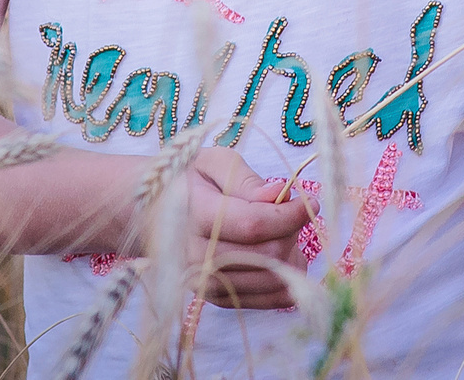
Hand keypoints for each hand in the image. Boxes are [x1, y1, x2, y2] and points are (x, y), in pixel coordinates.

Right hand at [179, 148, 309, 309]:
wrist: (151, 216)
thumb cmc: (189, 182)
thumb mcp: (214, 163)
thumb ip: (247, 179)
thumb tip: (278, 194)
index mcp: (198, 215)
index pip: (254, 223)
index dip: (291, 214)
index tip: (312, 200)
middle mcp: (198, 256)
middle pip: (267, 254)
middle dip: (291, 233)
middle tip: (294, 214)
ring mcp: (205, 282)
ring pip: (269, 280)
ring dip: (291, 258)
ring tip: (288, 234)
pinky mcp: (214, 298)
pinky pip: (264, 300)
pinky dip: (284, 281)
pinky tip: (285, 258)